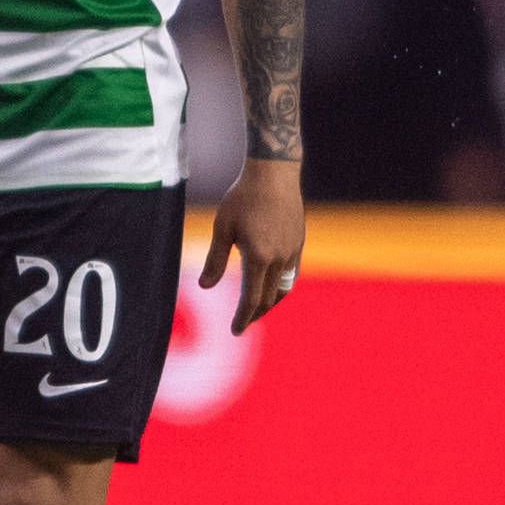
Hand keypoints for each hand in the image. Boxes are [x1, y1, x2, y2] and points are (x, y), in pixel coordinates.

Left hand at [200, 157, 303, 332]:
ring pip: (283, 288)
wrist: (274, 172)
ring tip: (257, 308)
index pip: (251, 299)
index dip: (242, 318)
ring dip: (270, 302)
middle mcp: (278, 258)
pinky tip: (272, 284)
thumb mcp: (222, 227)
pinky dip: (281, 286)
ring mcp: (292, 251)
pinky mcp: (299, 242)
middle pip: (268, 298)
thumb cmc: (242, 197)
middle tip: (243, 323)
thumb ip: (215, 260)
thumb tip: (205, 286)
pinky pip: (291, 274)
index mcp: (258, 257)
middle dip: (254, 314)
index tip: (235, 331)